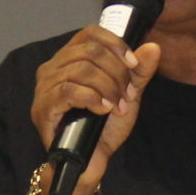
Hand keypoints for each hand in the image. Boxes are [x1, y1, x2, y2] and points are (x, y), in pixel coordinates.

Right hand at [30, 27, 162, 194]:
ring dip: (108, 88)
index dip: (115, 44)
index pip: (90, 33)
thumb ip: (140, 71)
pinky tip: (103, 110)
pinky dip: (92, 99)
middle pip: (90, 51)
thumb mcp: (128, 94)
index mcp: (69, 58)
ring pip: (82, 69)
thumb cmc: (103, 126)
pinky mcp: (42, 107)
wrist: (90, 161)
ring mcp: (44, 87)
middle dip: (116, 73)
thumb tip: (153, 46)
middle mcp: (52, 67)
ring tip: (117, 106)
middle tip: (126, 96)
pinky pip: (68, 91)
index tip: (133, 65)